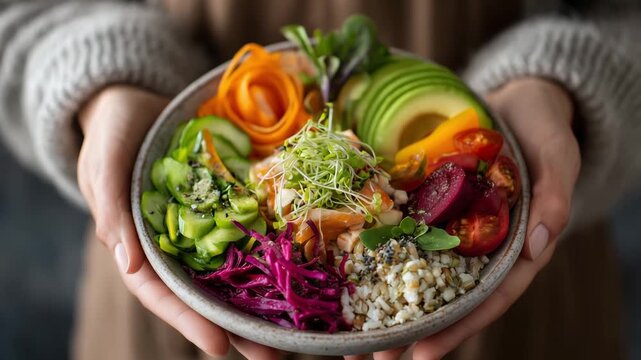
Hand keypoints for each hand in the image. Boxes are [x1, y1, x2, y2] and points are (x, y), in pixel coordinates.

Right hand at [77, 85, 280, 358]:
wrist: (136, 100)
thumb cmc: (112, 132)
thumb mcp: (103, 164)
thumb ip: (111, 209)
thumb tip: (126, 263)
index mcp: (138, 244)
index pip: (161, 292)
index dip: (188, 320)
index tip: (220, 346)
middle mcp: (173, 243)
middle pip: (204, 292)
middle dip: (236, 326)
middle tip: (273, 354)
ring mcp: (201, 225)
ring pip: (230, 270)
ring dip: (259, 301)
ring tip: (294, 330)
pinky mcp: (223, 204)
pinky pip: (246, 231)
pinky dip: (267, 252)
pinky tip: (297, 269)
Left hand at [347, 77, 579, 359]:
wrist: (514, 100)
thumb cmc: (543, 127)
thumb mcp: (558, 155)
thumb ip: (554, 198)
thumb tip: (539, 246)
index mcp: (515, 246)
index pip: (487, 298)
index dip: (456, 327)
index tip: (421, 354)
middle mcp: (479, 244)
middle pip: (446, 295)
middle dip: (411, 329)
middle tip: (373, 357)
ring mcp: (451, 226)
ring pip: (420, 271)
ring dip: (389, 302)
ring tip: (353, 331)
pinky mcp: (429, 205)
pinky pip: (405, 232)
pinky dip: (382, 254)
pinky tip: (352, 271)